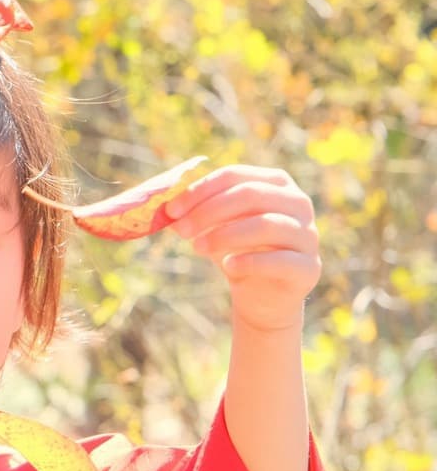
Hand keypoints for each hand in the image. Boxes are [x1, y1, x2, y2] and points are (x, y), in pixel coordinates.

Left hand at [164, 165, 320, 332]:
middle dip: (209, 211)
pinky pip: (279, 260)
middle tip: (181, 230)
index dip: (200, 190)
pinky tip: (228, 266)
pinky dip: (249, 261)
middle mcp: (297, 203)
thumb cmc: (236, 250)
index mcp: (275, 183)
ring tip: (197, 248)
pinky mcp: (309, 267)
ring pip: (267, 224)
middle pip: (251, 195)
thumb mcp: (213, 227)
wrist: (262, 295)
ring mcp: (307, 235)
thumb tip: (161, 204)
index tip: (171, 210)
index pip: (235, 176)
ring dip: (225, 235)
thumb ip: (193, 212)